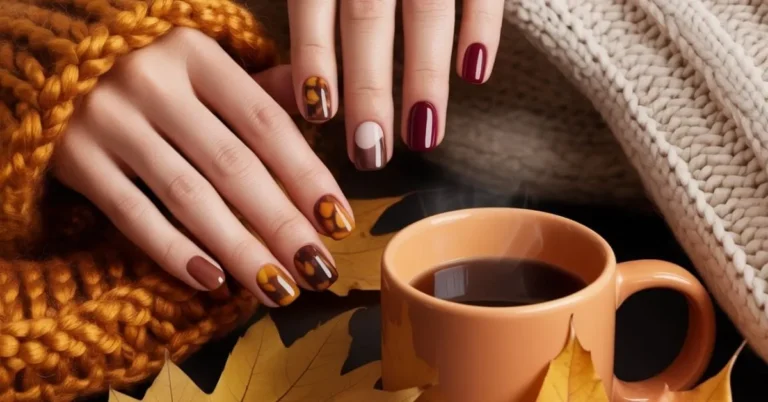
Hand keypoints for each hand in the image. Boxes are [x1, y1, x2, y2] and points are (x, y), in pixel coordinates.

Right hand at [52, 28, 355, 307]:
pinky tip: (213, 280)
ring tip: (279, 288)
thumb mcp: (200, 63)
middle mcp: (152, 81)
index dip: (307, 176)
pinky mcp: (73, 157)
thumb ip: (257, 87)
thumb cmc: (146, 69)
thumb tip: (320, 104)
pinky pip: (132, 215)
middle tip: (319, 269)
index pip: (266, 124)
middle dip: (283, 225)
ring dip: (240, 249)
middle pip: (233, 166)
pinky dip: (174, 251)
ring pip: (188, 197)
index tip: (339, 221)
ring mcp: (108, 119)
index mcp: (196, 53)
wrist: (46, 61)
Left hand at [287, 0, 503, 167]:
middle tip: (370, 151)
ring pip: (426, 10)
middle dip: (369, 89)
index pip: (315, 2)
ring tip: (424, 135)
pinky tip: (475, 74)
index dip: (316, 59)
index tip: (320, 114)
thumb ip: (310, 0)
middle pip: (369, 18)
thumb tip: (290, 66)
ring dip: (425, 76)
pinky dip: (481, 27)